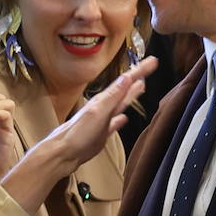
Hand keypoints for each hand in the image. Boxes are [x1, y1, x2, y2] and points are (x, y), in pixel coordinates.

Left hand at [0, 57, 156, 211]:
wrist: (63, 155)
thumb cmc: (78, 135)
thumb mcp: (98, 112)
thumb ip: (113, 96)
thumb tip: (127, 77)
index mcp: (103, 101)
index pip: (126, 82)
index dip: (140, 71)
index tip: (153, 61)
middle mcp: (103, 107)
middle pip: (125, 89)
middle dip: (138, 78)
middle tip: (149, 67)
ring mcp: (102, 121)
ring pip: (121, 104)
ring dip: (131, 95)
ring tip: (140, 86)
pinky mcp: (100, 134)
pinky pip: (114, 124)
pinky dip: (120, 120)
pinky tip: (124, 119)